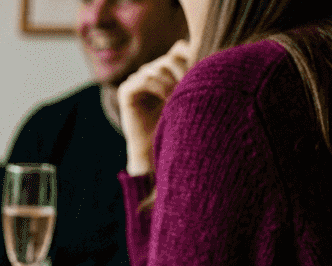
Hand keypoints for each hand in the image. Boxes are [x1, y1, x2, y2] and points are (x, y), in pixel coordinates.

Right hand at [118, 40, 192, 175]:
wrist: (158, 150)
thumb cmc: (179, 125)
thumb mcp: (192, 94)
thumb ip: (196, 73)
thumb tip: (205, 50)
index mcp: (166, 71)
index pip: (179, 49)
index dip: (191, 56)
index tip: (202, 74)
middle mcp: (150, 72)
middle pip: (170, 58)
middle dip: (183, 73)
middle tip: (190, 91)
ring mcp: (136, 80)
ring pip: (158, 67)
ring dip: (171, 83)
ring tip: (179, 100)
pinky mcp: (126, 90)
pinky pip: (145, 78)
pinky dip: (158, 87)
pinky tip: (167, 101)